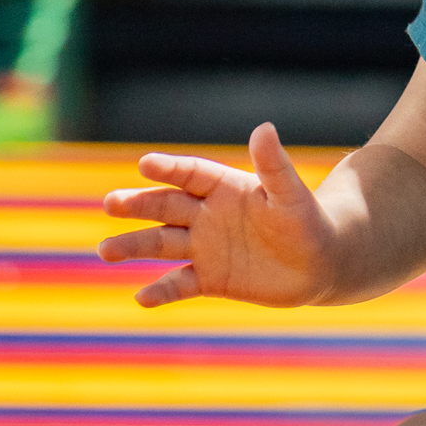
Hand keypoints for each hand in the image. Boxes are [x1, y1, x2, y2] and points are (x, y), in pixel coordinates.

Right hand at [101, 126, 339, 309]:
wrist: (319, 264)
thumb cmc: (307, 221)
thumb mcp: (291, 194)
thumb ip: (274, 165)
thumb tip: (264, 127)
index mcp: (224, 186)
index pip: (190, 174)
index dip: (169, 168)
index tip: (145, 164)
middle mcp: (207, 214)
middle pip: (165, 206)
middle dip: (137, 205)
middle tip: (110, 203)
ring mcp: (205, 247)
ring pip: (162, 243)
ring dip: (134, 246)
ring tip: (106, 250)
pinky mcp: (210, 279)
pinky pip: (180, 284)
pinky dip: (161, 291)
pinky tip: (142, 297)